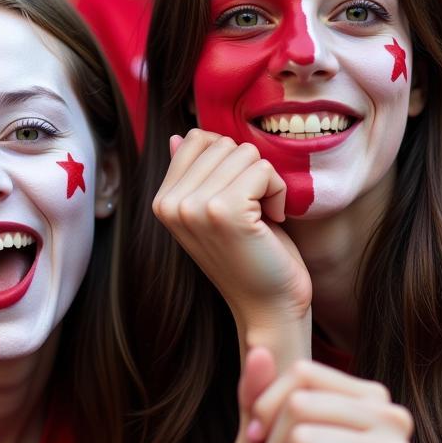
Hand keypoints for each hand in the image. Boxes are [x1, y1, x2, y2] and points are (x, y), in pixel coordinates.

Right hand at [151, 129, 310, 327]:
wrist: (267, 305)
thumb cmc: (249, 255)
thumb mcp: (214, 209)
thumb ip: (194, 174)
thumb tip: (179, 137)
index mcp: (163, 201)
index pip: (197, 140)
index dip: (229, 162)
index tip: (237, 197)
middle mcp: (171, 203)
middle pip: (223, 144)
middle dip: (248, 171)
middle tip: (251, 211)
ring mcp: (194, 207)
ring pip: (245, 153)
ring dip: (265, 182)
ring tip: (260, 217)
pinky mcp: (225, 211)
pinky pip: (264, 170)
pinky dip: (278, 192)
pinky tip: (272, 220)